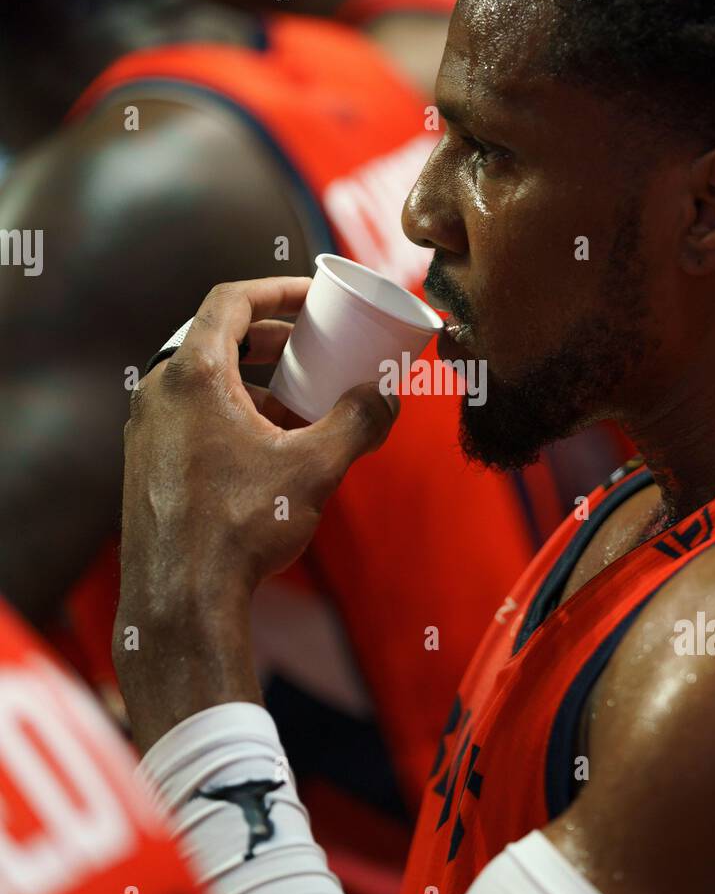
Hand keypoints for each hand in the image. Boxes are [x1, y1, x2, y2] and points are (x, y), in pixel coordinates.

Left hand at [113, 277, 398, 750]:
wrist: (180, 604)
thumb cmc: (240, 530)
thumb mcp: (314, 469)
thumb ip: (358, 423)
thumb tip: (388, 396)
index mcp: (192, 375)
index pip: (231, 300)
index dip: (278, 289)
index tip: (314, 298)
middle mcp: (158, 393)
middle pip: (216, 338)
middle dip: (271, 338)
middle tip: (313, 347)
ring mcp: (146, 430)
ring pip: (204, 382)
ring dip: (255, 381)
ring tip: (301, 404)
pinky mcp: (147, 465)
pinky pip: (192, 417)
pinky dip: (232, 415)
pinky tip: (271, 450)